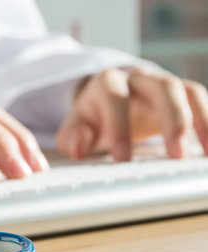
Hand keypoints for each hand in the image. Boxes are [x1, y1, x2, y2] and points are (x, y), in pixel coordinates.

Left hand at [56, 68, 207, 159]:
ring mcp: (164, 85)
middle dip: (173, 119)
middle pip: (164, 87)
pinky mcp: (183, 97)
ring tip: (207, 155)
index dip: (119, 126)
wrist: (108, 102)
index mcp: (108, 83)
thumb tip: (77, 147)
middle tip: (176, 154)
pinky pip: (202, 103)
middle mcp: (140, 79)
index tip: (122, 158)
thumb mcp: (75, 127)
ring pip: (189, 92)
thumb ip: (72, 137)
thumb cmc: (93, 118)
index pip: (114, 97)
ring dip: (202, 122)